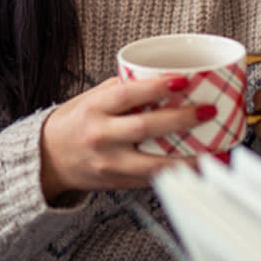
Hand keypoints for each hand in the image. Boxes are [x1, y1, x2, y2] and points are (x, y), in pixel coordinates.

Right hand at [40, 76, 204, 200]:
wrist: (48, 158)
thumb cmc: (74, 122)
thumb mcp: (92, 98)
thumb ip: (123, 89)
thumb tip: (162, 78)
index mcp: (95, 108)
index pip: (128, 95)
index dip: (156, 87)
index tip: (183, 80)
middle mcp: (101, 136)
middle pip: (145, 127)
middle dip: (181, 119)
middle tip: (207, 110)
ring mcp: (110, 163)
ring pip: (154, 162)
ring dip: (187, 156)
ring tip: (213, 147)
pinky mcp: (118, 183)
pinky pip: (152, 179)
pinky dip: (176, 173)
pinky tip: (195, 167)